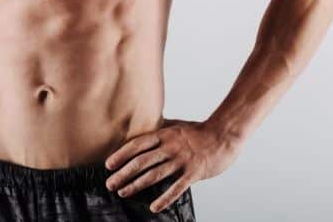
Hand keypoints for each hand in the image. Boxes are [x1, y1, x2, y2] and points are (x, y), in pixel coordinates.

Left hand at [103, 117, 240, 213]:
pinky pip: (176, 188)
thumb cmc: (198, 131)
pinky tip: (153, 207)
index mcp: (164, 134)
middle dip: (123, 174)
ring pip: (154, 175)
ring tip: (123, 193)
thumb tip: (143, 124)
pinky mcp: (193, 173)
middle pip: (141, 162)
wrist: (223, 135)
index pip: (137, 145)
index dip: (121, 155)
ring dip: (136, 185)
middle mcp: (170, 147)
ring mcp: (181, 160)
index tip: (108, 165)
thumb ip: (160, 128)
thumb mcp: (176, 125)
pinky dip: (164, 199)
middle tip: (110, 184)